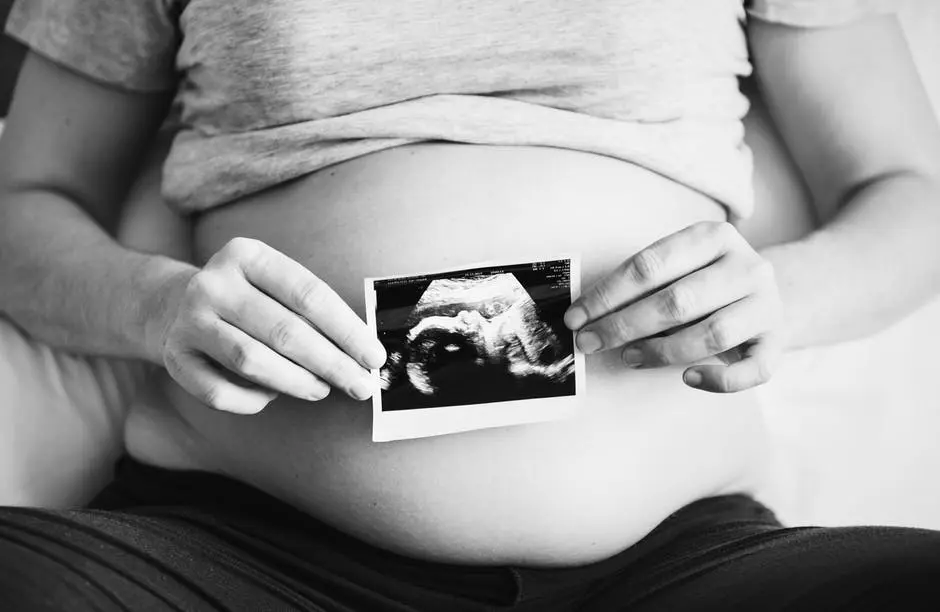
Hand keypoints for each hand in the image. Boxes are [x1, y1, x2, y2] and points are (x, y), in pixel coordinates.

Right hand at [147, 237, 386, 413]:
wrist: (170, 304)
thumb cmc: (246, 298)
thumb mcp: (274, 284)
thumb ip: (312, 310)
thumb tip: (361, 352)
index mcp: (246, 255)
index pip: (308, 294)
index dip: (347, 329)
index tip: (373, 357)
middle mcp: (213, 283)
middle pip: (285, 331)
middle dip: (331, 363)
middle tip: (360, 384)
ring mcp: (189, 320)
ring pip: (252, 361)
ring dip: (296, 382)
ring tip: (322, 389)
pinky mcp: (174, 357)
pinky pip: (220, 392)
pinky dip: (253, 400)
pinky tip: (272, 395)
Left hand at [564, 221, 782, 392]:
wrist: (771, 291)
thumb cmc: (707, 281)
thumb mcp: (680, 266)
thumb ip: (643, 284)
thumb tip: (588, 314)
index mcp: (713, 236)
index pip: (649, 266)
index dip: (607, 295)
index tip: (576, 317)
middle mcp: (746, 266)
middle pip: (676, 301)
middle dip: (623, 325)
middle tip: (590, 342)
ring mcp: (766, 304)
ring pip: (710, 334)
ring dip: (661, 351)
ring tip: (628, 356)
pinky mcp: (778, 341)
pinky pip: (752, 370)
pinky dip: (718, 380)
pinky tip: (688, 378)